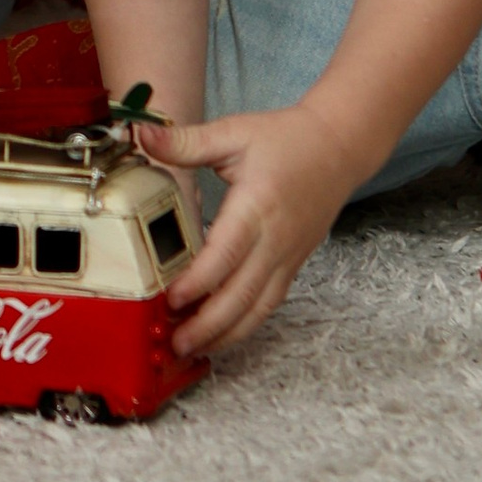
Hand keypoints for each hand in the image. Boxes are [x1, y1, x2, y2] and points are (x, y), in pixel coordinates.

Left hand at [135, 100, 362, 356]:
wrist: (339, 147)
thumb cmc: (287, 139)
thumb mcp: (234, 133)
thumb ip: (186, 141)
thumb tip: (143, 134)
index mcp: (257, 206)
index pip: (226, 253)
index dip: (199, 282)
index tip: (171, 300)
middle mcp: (276, 238)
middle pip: (242, 293)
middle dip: (208, 324)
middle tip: (175, 343)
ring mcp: (288, 255)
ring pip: (259, 307)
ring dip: (226, 332)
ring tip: (192, 348)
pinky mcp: (293, 264)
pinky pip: (269, 302)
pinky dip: (246, 323)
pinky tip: (222, 334)